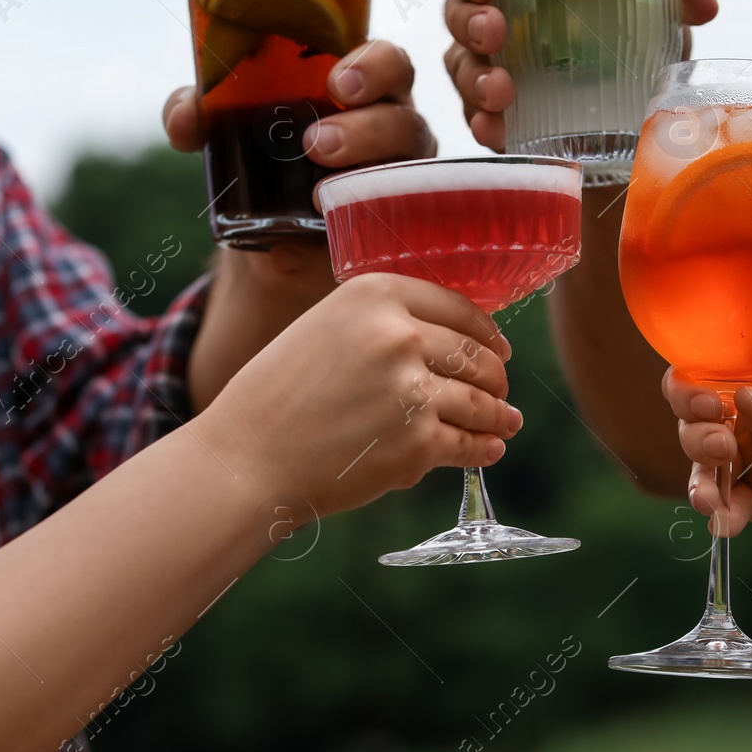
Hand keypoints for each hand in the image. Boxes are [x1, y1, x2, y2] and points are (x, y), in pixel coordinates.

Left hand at [166, 39, 438, 411]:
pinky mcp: (399, 231)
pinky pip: (410, 228)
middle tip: (317, 143)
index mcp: (364, 93)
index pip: (388, 64)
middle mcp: (395, 134)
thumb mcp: (229, 132)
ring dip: (368, 181)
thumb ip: (202, 114)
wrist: (273, 238)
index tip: (336, 81)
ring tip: (319, 193)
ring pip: (411, 175)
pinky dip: (383, 227)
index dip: (374, 66)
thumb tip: (184, 120)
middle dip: (367, 128)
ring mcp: (403, 185)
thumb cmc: (266, 161)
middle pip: (407, 120)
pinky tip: (346, 234)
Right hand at [201, 273, 520, 517]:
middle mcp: (399, 334)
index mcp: (374, 294)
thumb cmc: (277, 396)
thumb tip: (447, 343)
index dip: (485, 331)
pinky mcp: (417, 442)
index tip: (496, 347)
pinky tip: (489, 449)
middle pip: (475, 354)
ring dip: (498, 415)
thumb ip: (380, 325)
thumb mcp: (323, 329)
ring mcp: (412, 389)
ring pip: (480, 401)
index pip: (457, 307)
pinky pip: (469, 443)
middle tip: (499, 390)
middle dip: (494, 376)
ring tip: (505, 422)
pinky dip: (483, 449)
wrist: (246, 457)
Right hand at [441, 0, 719, 149]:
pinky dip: (482, 124)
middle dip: (468, 18)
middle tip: (496, 32)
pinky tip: (496, 131)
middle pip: (455, 9)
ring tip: (502, 91)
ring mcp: (488, 73)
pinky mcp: (496, 120)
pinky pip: (474, 120)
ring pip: (458, 67)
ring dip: (474, 76)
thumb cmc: (637, 52)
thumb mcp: (662, 21)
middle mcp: (496, 22)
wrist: (639, 129)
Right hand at [663, 351, 751, 537]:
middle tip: (721, 443)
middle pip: (692, 418)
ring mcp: (746, 455)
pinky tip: (723, 522)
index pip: (706, 370)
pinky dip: (720, 515)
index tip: (709, 401)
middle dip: (695, 432)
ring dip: (700, 478)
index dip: (693, 384)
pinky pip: (727, 506)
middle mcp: (742, 412)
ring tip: (711, 494)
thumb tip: (745, 402)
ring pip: (701, 464)